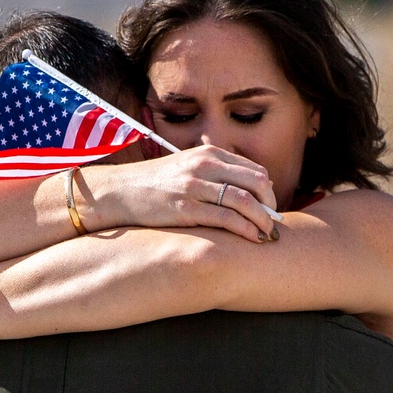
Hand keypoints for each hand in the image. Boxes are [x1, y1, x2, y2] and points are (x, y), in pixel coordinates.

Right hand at [82, 145, 280, 241]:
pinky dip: (245, 229)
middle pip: (255, 182)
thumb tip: (250, 187)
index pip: (253, 170)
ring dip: (262, 220)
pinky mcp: (186, 208)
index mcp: (208, 154)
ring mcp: (195, 186)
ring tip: (269, 235)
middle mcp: (204, 166)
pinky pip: (226, 218)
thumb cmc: (155, 184)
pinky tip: (253, 239)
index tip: (270, 208)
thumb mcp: (186, 168)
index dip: (267, 191)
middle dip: (270, 205)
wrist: (119, 191)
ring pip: (244, 201)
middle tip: (274, 223)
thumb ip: (216, 173)